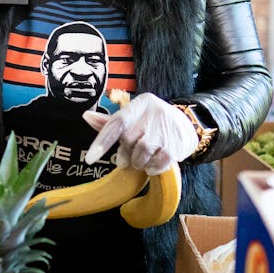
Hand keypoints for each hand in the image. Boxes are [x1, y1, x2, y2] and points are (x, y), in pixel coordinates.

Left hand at [81, 92, 196, 174]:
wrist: (187, 125)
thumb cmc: (152, 122)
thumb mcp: (133, 117)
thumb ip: (110, 122)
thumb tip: (86, 116)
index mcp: (140, 104)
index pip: (116, 123)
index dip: (102, 142)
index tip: (90, 159)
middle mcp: (153, 113)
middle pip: (128, 141)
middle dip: (126, 153)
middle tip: (129, 155)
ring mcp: (166, 129)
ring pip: (141, 154)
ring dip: (139, 162)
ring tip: (144, 158)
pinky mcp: (176, 145)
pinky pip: (156, 164)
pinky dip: (152, 168)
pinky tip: (154, 162)